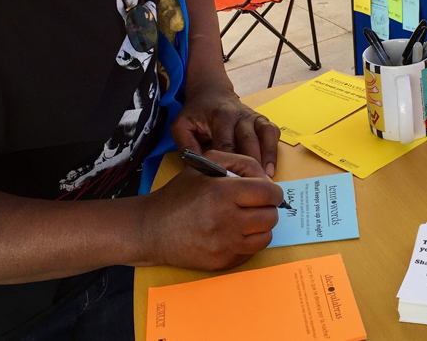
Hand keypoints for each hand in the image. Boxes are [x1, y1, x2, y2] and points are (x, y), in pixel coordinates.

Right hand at [142, 151, 283, 270]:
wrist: (152, 229)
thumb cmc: (181, 193)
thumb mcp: (206, 164)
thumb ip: (241, 163)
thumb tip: (267, 178)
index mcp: (223, 193)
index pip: (268, 193)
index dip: (273, 191)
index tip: (267, 191)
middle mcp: (226, 221)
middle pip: (270, 216)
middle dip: (267, 208)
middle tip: (255, 205)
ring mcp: (225, 245)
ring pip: (266, 237)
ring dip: (261, 226)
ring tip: (247, 218)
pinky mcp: (222, 263)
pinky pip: (251, 252)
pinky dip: (249, 242)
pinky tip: (235, 233)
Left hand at [171, 91, 280, 176]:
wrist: (211, 91)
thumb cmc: (196, 112)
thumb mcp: (181, 125)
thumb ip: (186, 146)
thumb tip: (197, 168)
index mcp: (220, 117)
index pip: (227, 144)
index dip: (230, 164)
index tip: (230, 183)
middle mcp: (240, 115)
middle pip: (249, 141)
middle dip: (252, 164)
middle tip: (253, 186)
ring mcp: (253, 116)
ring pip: (264, 135)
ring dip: (267, 157)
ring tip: (267, 179)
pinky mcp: (261, 119)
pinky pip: (272, 132)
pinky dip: (274, 149)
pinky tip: (271, 167)